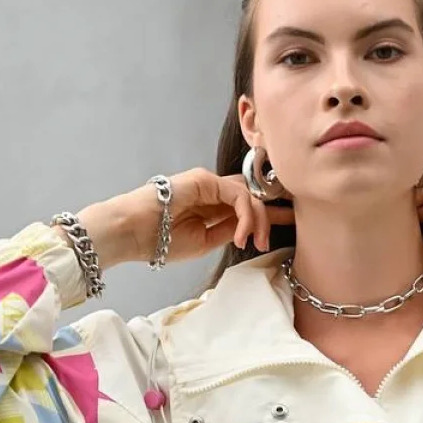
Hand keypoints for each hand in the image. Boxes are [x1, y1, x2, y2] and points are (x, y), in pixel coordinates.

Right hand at [76, 168, 294, 268]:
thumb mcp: (204, 241)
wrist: (132, 233)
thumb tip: (251, 227)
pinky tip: (241, 235)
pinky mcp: (204, 180)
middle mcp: (211, 191)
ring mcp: (208, 183)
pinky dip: (245, 215)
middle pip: (252, 195)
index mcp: (210, 206)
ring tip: (255, 242)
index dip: (268, 212)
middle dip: (272, 212)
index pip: (246, 204)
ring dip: (258, 220)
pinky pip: (237, 194)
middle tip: (278, 231)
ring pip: (248, 195)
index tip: (290, 221)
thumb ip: (228, 229)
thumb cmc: (160, 241)